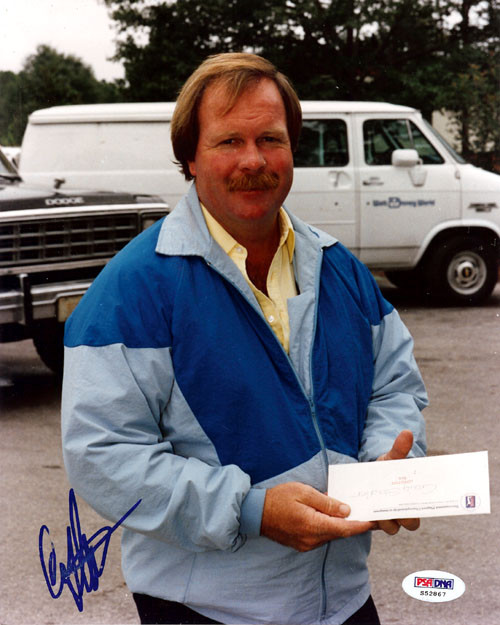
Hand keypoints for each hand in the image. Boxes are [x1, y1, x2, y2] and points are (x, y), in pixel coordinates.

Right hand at [260, 481, 374, 551]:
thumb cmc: (279, 498)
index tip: (375, 520)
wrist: (256, 513)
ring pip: (331, 535)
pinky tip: (332, 518)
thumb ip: (326, 502)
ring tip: (352, 513)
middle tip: (368, 514)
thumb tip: (346, 510)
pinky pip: (321, 537)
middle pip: (340, 533)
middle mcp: (312, 539)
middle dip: (354, 524)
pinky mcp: (302, 544)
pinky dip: (329, 528)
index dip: (361, 524)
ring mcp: (307, 544)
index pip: (344, 528)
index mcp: (313, 525)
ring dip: (341, 526)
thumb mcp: (303, 492)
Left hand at [374, 430, 420, 534]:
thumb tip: (407, 432)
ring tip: (372, 510)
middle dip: (398, 519)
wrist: (371, 475)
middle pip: (405, 525)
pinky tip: (358, 509)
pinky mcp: (370, 519)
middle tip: (388, 508)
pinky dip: (366, 519)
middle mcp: (400, 515)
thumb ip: (399, 449)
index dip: (413, 516)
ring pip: (388, 528)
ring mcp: (385, 518)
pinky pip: (370, 525)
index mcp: (410, 504)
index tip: (407, 507)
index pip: (416, 519)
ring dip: (382, 520)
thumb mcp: (391, 459)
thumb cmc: (386, 469)